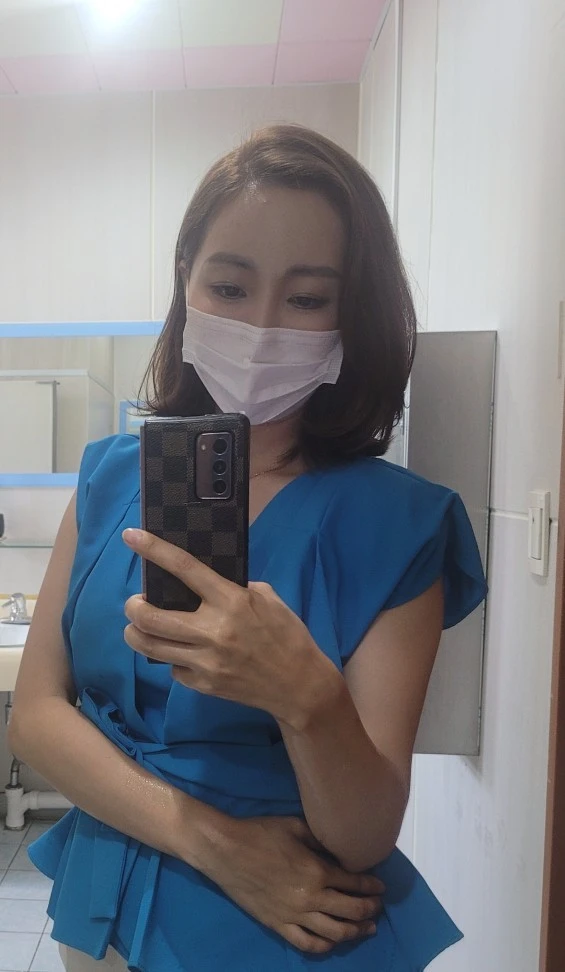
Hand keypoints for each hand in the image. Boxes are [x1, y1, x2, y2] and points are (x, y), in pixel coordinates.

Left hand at [122, 529, 338, 726]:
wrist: (300, 685)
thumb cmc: (287, 634)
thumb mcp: (267, 599)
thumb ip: (233, 588)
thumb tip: (203, 582)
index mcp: (231, 601)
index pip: (184, 568)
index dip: (154, 550)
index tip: (131, 537)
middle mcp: (213, 630)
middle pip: (150, 616)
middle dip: (132, 606)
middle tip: (135, 602)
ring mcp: (205, 661)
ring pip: (149, 646)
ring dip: (136, 633)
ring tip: (138, 626)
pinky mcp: (203, 685)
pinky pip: (172, 668)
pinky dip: (171, 658)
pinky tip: (181, 653)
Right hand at [199, 815, 383, 953]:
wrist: (227, 851)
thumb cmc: (262, 833)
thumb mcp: (296, 826)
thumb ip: (321, 840)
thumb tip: (341, 849)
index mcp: (317, 871)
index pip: (354, 882)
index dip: (371, 886)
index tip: (381, 887)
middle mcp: (310, 897)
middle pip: (349, 910)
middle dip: (369, 909)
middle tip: (378, 907)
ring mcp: (294, 915)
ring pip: (333, 932)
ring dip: (354, 931)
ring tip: (366, 928)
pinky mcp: (277, 925)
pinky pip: (306, 944)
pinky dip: (324, 946)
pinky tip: (332, 942)